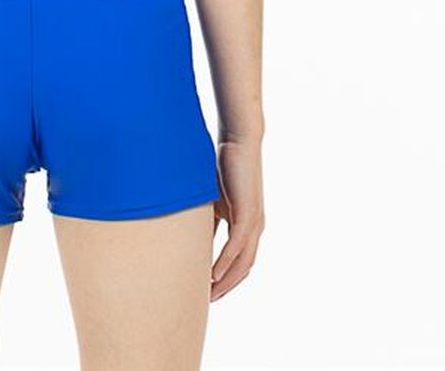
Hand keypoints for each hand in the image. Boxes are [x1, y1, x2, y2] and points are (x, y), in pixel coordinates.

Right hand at [211, 138, 264, 300]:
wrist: (239, 141)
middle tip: (207, 302)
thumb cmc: (223, 166)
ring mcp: (254, 222)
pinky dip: (226, 262)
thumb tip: (189, 237)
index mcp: (247, 225)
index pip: (238, 261)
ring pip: (242, 262)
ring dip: (226, 281)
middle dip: (226, 287)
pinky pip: (238, 246)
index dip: (224, 279)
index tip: (207, 292)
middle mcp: (255, 228)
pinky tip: (213, 274)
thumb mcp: (210, 199)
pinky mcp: (249, 214)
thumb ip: (206, 219)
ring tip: (209, 295)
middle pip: (243, 268)